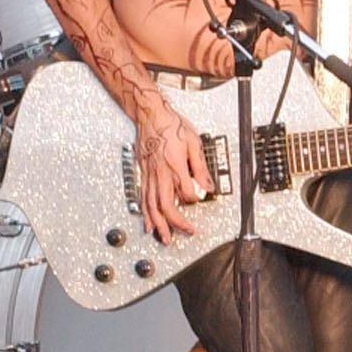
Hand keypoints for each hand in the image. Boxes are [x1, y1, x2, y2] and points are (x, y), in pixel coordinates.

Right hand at [135, 109, 212, 243]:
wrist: (150, 115)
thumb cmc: (170, 125)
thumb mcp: (193, 142)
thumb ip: (201, 167)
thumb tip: (208, 185)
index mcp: (174, 166)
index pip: (186, 193)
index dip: (194, 201)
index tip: (199, 202)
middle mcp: (160, 173)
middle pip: (165, 205)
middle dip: (175, 223)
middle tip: (183, 233)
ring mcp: (149, 175)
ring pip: (151, 205)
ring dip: (158, 224)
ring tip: (164, 237)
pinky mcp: (143, 174)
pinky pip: (143, 198)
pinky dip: (145, 213)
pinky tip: (148, 222)